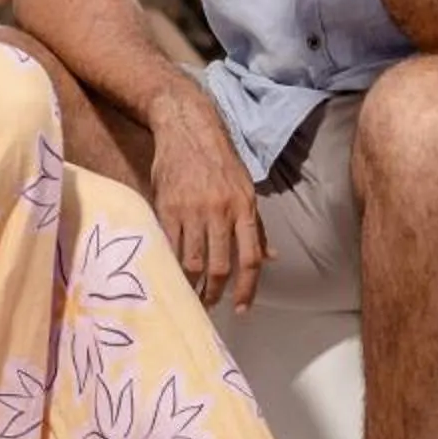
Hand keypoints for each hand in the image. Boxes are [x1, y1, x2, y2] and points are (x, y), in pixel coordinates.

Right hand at [145, 103, 266, 311]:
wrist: (188, 129)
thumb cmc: (220, 161)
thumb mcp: (246, 189)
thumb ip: (256, 227)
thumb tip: (271, 258)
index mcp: (244, 207)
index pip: (250, 258)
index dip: (247, 288)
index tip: (241, 309)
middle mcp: (220, 210)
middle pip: (219, 266)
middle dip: (215, 293)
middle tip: (209, 306)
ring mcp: (191, 209)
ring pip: (191, 261)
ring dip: (191, 285)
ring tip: (190, 295)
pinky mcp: (166, 206)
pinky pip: (168, 245)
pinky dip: (170, 264)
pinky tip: (170, 274)